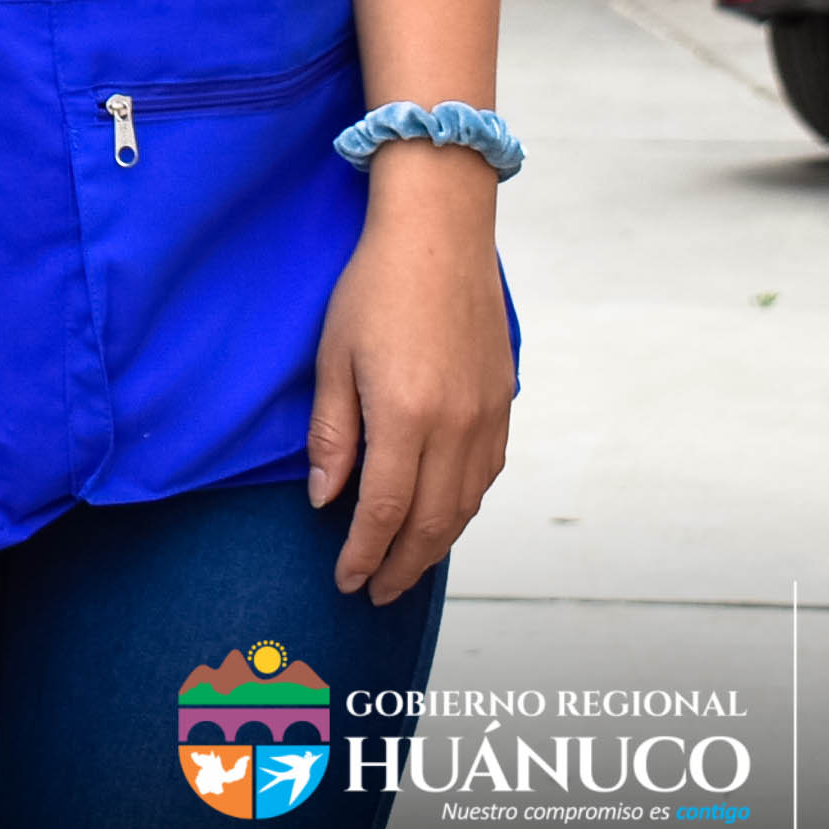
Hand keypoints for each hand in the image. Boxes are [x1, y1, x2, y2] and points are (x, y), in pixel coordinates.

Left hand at [307, 142, 511, 601]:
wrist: (441, 235)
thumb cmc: (375, 288)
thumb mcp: (332, 356)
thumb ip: (332, 434)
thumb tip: (326, 499)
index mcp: (406, 416)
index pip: (385, 511)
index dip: (364, 553)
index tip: (346, 579)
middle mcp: (455, 426)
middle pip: (432, 522)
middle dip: (401, 566)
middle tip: (375, 592)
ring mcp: (486, 417)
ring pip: (465, 505)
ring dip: (436, 546)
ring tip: (405, 568)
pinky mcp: (503, 403)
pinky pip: (486, 475)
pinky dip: (463, 508)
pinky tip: (442, 517)